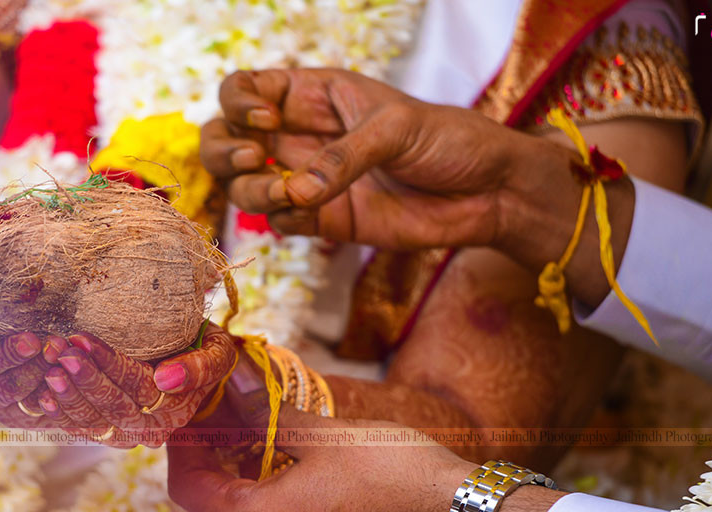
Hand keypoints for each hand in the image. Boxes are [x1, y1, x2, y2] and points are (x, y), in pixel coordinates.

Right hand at [0, 313, 61, 429]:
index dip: (7, 352)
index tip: (32, 339)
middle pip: (8, 387)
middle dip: (36, 366)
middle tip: (58, 347)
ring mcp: (3, 413)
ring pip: (30, 403)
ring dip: (53, 381)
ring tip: (70, 360)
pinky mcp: (26, 421)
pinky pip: (47, 415)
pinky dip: (62, 398)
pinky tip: (74, 380)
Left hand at [36, 324, 237, 446]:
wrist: (192, 363)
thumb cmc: (204, 349)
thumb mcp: (217, 351)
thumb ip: (200, 366)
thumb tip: (166, 380)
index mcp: (177, 410)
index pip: (139, 386)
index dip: (109, 364)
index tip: (82, 338)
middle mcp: (151, 429)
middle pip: (114, 407)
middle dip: (84, 379)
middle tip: (58, 350)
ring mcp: (127, 433)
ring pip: (95, 422)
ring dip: (68, 395)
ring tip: (48, 365)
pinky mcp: (108, 432)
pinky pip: (82, 428)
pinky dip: (61, 414)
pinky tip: (41, 396)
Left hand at [167, 406, 473, 511]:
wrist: (452, 510)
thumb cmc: (391, 469)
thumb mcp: (319, 433)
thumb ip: (263, 413)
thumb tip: (231, 379)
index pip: (189, 489)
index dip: (182, 448)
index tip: (188, 414)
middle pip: (207, 511)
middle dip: (205, 463)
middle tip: (214, 418)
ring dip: (231, 483)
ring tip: (242, 436)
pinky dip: (258, 502)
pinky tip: (273, 464)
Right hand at [201, 68, 526, 249]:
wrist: (487, 194)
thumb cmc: (449, 141)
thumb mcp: (396, 128)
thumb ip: (343, 157)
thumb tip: (296, 191)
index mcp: (315, 95)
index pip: (247, 89)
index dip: (239, 102)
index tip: (266, 119)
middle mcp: (303, 136)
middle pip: (227, 139)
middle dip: (224, 150)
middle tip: (254, 159)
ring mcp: (309, 180)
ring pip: (245, 186)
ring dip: (252, 192)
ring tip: (286, 195)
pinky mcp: (325, 221)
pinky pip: (280, 222)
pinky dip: (282, 220)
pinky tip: (310, 214)